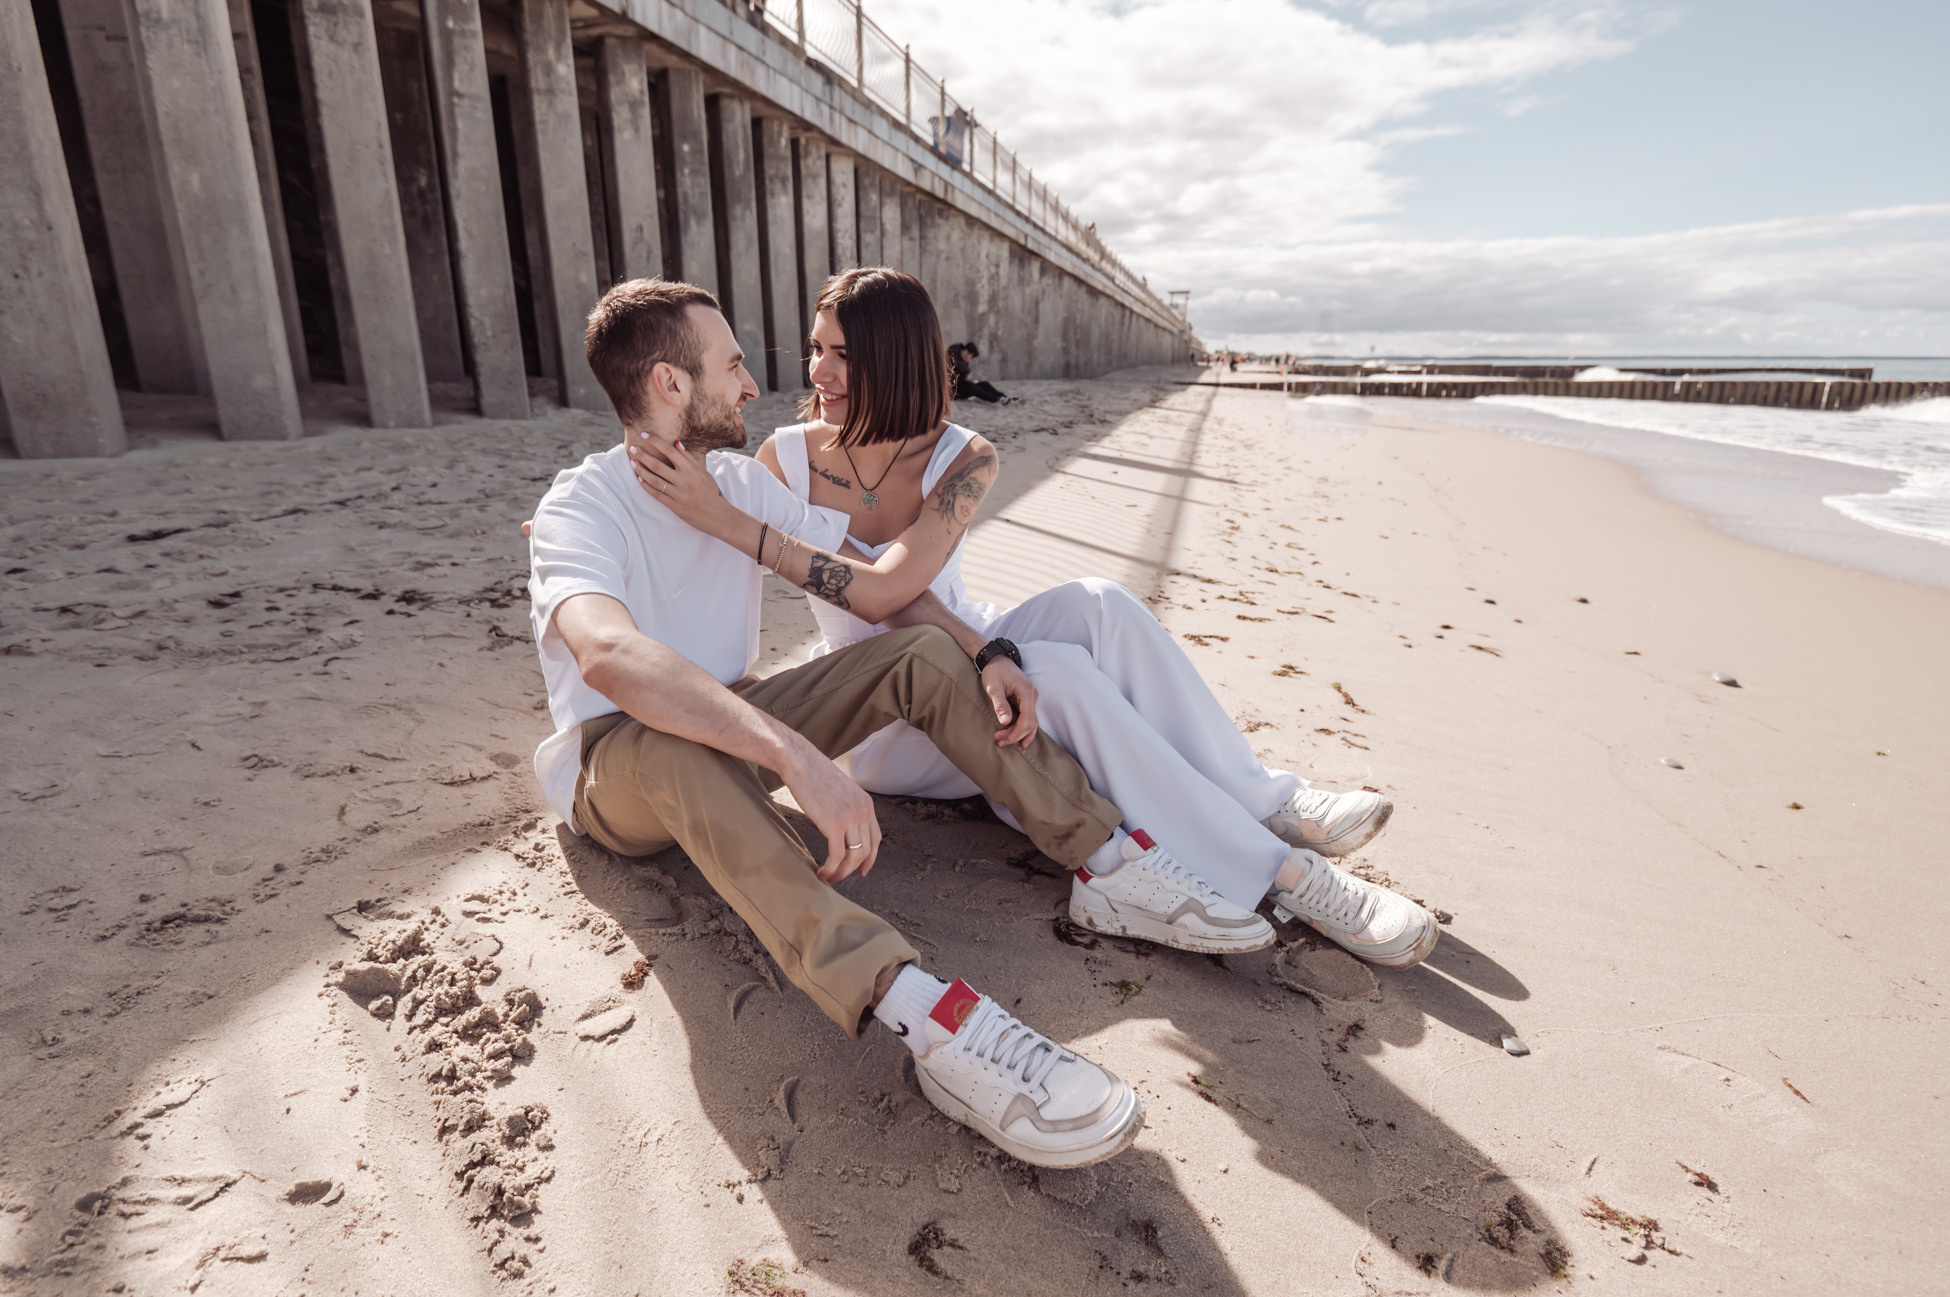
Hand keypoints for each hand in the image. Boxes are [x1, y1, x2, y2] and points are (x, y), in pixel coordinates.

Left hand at [627, 429, 731, 531]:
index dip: (656, 442)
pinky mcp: (674, 506)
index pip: (670, 451)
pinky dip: (646, 486)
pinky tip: (639, 478)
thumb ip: (688, 458)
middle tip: (633, 448)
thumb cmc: (710, 491)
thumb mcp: (703, 472)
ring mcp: (678, 494)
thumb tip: (676, 442)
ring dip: (641, 470)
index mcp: (692, 470)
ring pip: (654, 480)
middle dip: (643, 455)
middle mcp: (684, 481)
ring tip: (633, 462)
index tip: (644, 435)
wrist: (717, 515)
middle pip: (658, 465)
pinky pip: (656, 494)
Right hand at [780, 743, 882, 882]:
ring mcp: (851, 818)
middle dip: (853, 869)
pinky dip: (831, 869)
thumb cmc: (813, 774)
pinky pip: (837, 856)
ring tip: (828, 878)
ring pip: (854, 857)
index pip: (876, 838)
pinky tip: (821, 873)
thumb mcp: (839, 791)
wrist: (800, 762)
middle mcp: (863, 811)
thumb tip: (839, 824)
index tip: (862, 870)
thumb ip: (845, 807)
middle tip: (839, 878)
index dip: (870, 858)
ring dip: (841, 873)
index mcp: (866, 803)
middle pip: (866, 851)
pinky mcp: (834, 824)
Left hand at [981, 657, 1038, 746]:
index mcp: (1026, 692)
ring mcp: (1030, 698)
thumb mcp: (993, 687)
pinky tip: (1015, 737)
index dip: (1016, 732)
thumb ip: (1000, 704)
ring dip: (1018, 733)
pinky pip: (1027, 717)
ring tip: (1003, 741)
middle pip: (1030, 723)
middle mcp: (1032, 696)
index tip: (1002, 738)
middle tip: (999, 741)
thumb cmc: (994, 671)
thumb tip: (1005, 722)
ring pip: (1030, 722)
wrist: (996, 659)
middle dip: (1015, 735)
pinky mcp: (1026, 700)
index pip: (1027, 719)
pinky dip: (1021, 728)